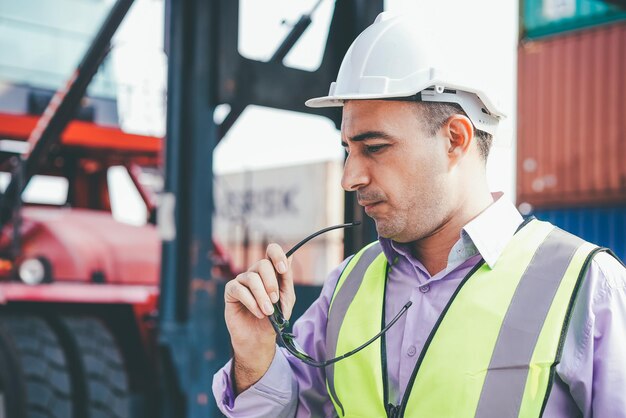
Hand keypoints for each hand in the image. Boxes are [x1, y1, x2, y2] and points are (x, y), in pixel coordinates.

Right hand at [224, 243, 295, 393]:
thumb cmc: (274, 319)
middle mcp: (256, 273)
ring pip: (252, 278)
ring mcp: (242, 280)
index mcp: (271, 272)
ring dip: (262, 296)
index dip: (278, 255)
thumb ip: (287, 280)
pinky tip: (258, 313)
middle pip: (263, 264)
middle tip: (275, 300)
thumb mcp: (286, 300)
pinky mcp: (231, 291)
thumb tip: (291, 256)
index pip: (272, 251)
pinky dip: (251, 302)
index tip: (283, 270)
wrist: (259, 339)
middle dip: (271, 283)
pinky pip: (239, 289)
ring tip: (268, 311)